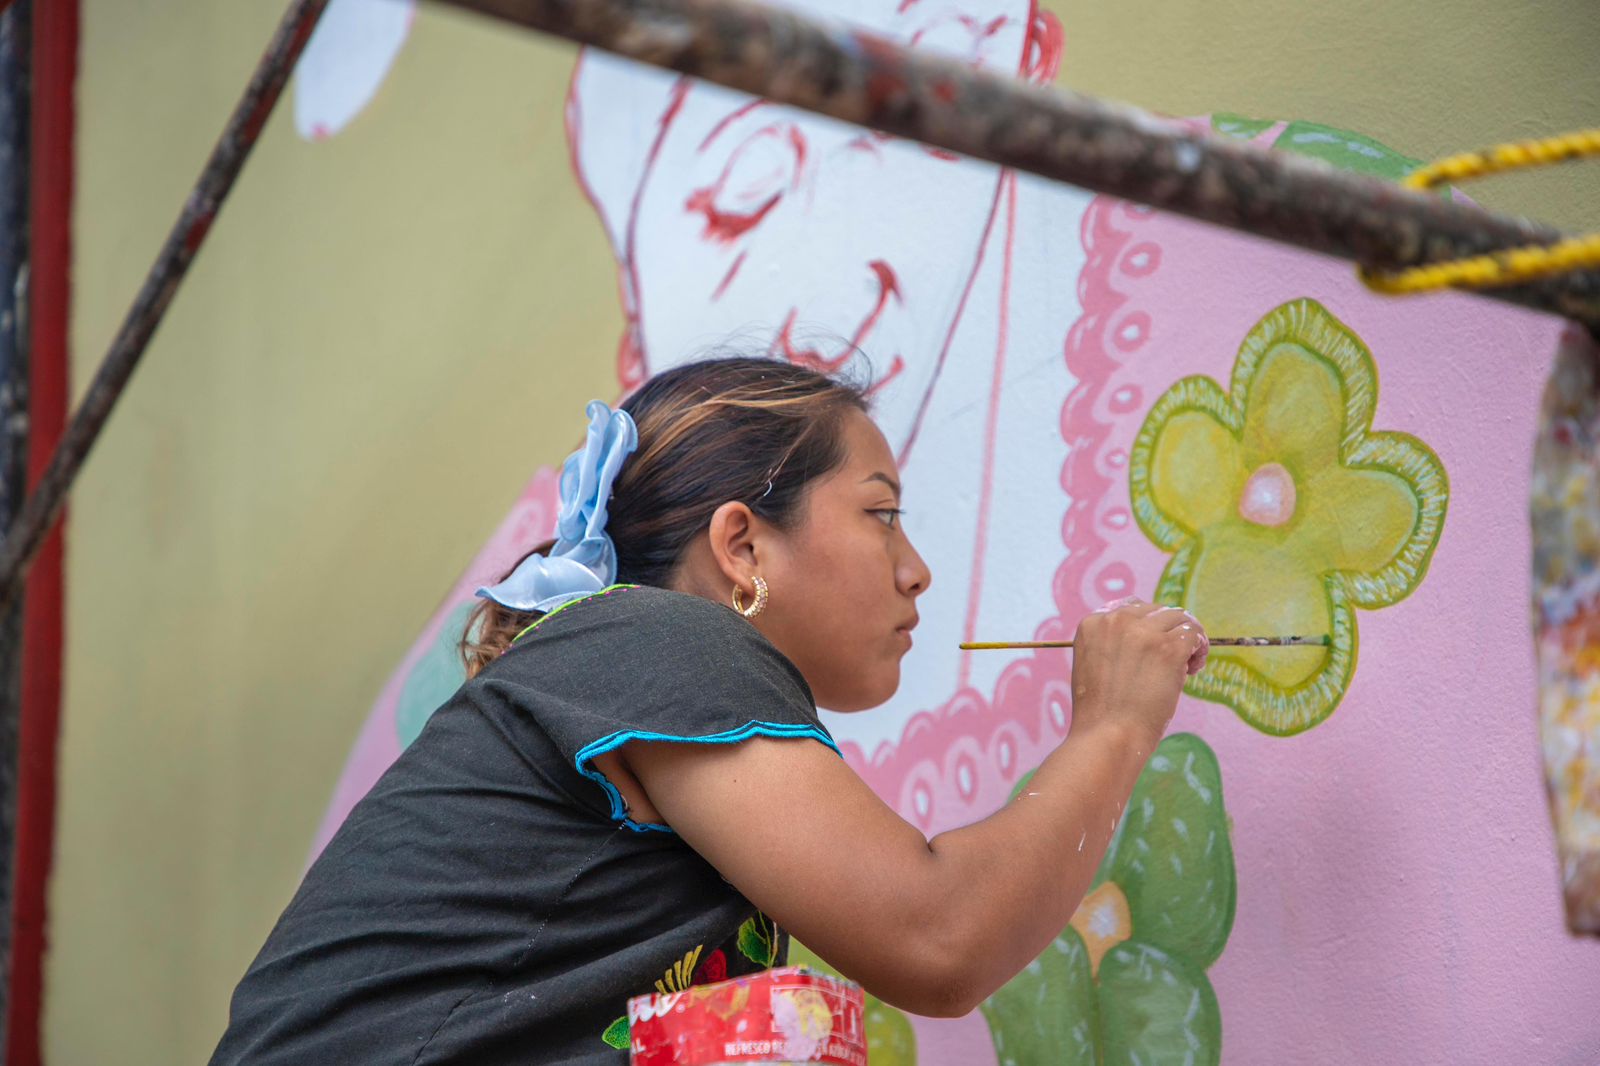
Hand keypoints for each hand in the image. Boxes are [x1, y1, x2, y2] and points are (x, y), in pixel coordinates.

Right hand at [1068, 598, 1207, 744]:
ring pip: (1179, 619)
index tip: (1154, 646)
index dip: (1148, 626)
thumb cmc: (1100, 712)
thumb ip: (1112, 644)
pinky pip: (1194, 634)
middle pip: (1158, 610)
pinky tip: (1194, 667)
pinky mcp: (1168, 649)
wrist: (1108, 736)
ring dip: (1187, 638)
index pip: (1131, 607)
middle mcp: (1117, 621)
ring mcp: (1144, 633)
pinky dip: (1199, 648)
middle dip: (1169, 631)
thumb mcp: (1093, 665)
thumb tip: (1149, 635)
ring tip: (1187, 665)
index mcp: (1093, 624)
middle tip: (1175, 660)